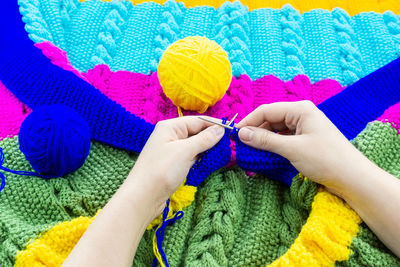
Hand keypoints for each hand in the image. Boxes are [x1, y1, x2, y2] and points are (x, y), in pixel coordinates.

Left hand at [127, 116, 224, 220]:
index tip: (231, 131)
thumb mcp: (185, 151)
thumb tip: (220, 129)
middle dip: (211, 138)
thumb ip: (204, 139)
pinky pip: (190, 156)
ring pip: (194, 145)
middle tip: (228, 145)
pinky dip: (200, 158)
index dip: (214, 125)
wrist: (143, 197)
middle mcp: (170, 135)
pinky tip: (209, 162)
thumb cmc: (162, 170)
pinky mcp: (173, 163)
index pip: (197, 120)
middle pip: (196, 131)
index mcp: (170, 126)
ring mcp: (171, 150)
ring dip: (207, 149)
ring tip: (221, 154)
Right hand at [237, 101, 368, 191]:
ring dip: (263, 139)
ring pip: (276, 129)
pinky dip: (273, 144)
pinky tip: (265, 153)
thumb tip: (241, 134)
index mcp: (300, 109)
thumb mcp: (292, 149)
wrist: (352, 178)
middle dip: (255, 130)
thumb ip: (265, 140)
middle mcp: (301, 114)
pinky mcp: (305, 138)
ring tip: (250, 150)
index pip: (267, 110)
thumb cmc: (325, 160)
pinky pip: (284, 137)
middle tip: (240, 145)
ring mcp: (304, 126)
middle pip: (271, 118)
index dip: (249, 121)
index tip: (234, 134)